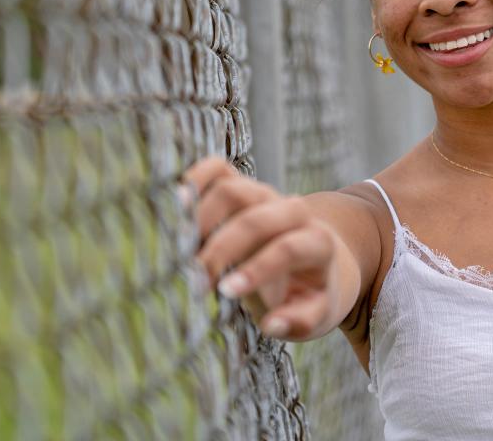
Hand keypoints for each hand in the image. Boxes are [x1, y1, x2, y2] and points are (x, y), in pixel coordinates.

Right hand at [185, 157, 339, 340]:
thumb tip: (272, 323)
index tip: (226, 292)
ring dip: (202, 219)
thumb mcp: (315, 314)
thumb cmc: (308, 293)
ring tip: (180, 249)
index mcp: (317, 242)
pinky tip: (175, 205)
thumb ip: (299, 321)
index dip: (256, 270)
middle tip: (196, 281)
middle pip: (254, 219)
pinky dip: (195, 179)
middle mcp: (293, 210)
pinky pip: (217, 169)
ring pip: (232, 189)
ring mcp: (266, 194)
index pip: (287, 248)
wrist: (314, 259)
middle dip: (221, 250)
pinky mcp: (242, 185)